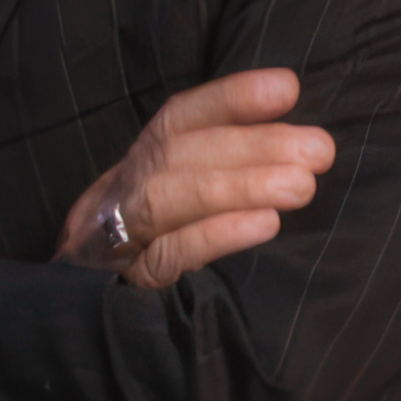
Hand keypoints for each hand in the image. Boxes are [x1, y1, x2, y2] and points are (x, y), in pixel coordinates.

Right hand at [54, 69, 334, 289]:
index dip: (230, 99)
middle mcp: (122, 190)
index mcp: (139, 164)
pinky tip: (265, 225)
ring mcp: (117, 237)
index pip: (180, 119)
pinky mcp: (126, 284)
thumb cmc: (151, 248)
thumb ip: (222, 168)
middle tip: (319, 149)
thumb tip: (298, 145)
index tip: (287, 87)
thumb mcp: (178, 198)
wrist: (80, 313)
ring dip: (238, 185)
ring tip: (300, 185)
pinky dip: (215, 234)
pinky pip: (166, 255)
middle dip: (252, 144)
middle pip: (176, 154)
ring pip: (167, 198)